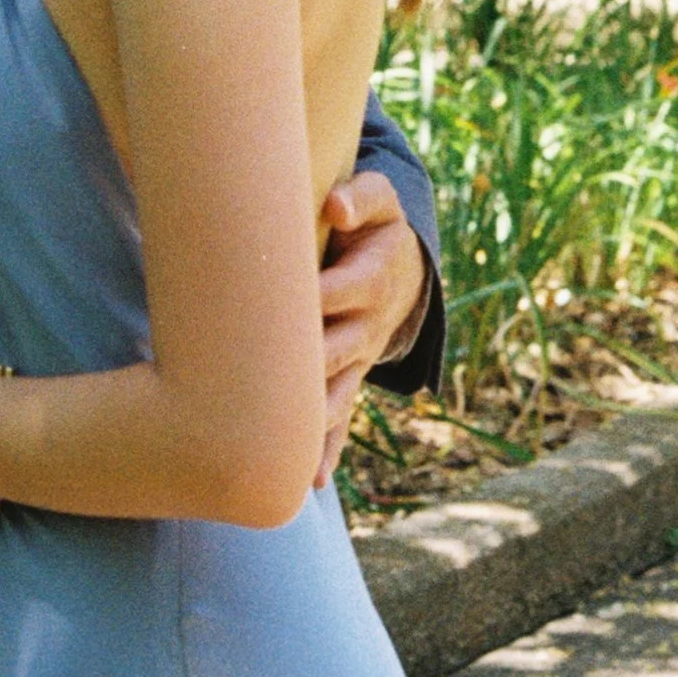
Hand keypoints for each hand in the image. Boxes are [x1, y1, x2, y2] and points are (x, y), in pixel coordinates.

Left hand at [314, 172, 427, 485]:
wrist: (401, 267)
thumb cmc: (374, 225)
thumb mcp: (380, 201)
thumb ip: (361, 196)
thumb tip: (334, 207)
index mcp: (376, 277)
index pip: (353, 287)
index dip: (327, 293)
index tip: (297, 298)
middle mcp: (370, 324)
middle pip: (343, 347)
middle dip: (314, 362)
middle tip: (276, 377)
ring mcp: (360, 357)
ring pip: (338, 391)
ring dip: (316, 417)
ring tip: (287, 446)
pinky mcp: (348, 378)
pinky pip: (341, 416)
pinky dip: (328, 447)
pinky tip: (311, 480)